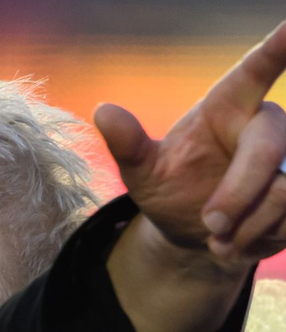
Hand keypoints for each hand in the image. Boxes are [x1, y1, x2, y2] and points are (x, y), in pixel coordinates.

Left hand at [95, 19, 285, 267]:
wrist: (192, 235)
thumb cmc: (170, 189)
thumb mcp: (141, 170)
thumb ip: (128, 143)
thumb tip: (102, 111)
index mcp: (228, 107)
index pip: (257, 69)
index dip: (279, 45)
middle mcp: (266, 125)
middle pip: (270, 150)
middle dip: (238, 194)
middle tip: (210, 224)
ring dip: (247, 225)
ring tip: (216, 238)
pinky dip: (260, 240)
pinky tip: (235, 246)